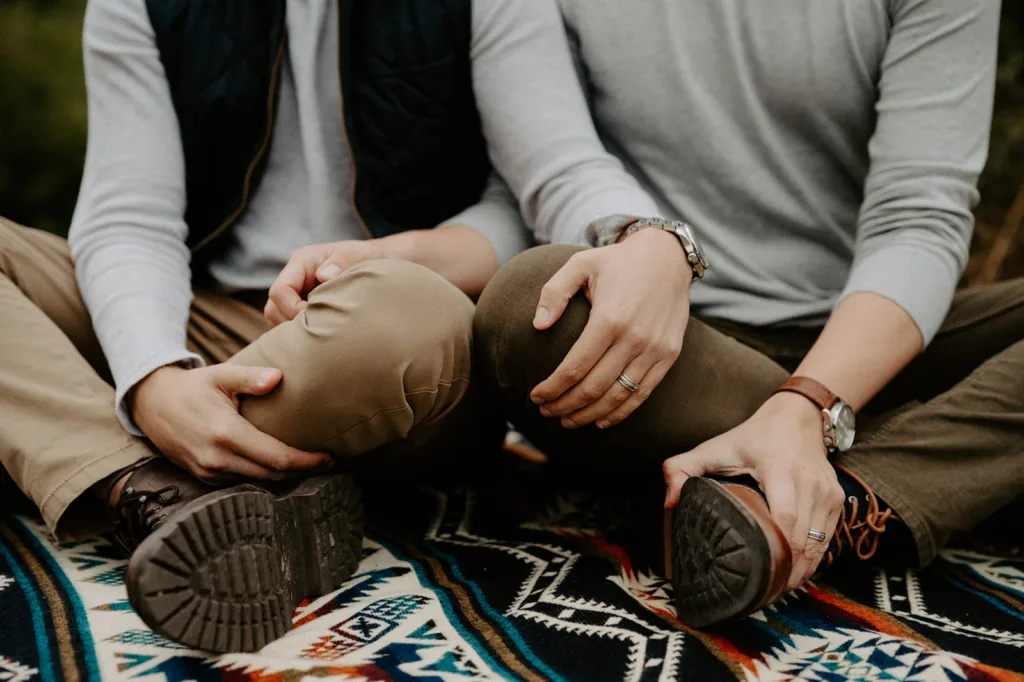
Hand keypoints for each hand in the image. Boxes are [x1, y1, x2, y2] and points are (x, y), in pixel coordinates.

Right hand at [132, 365, 332, 482]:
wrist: (152, 405)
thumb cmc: (192, 387)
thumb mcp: (220, 375)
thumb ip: (250, 377)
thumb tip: (279, 377)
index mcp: (225, 433)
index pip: (276, 457)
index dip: (306, 461)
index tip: (329, 458)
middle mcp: (217, 459)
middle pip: (272, 475)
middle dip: (303, 471)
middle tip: (328, 462)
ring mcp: (209, 472)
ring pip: (259, 482)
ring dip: (286, 477)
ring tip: (311, 465)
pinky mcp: (204, 477)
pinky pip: (242, 483)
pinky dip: (265, 477)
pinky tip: (282, 468)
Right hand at [265, 240, 379, 325]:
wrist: (378, 262)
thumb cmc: (366, 257)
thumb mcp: (355, 254)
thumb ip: (340, 262)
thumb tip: (324, 276)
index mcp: (301, 262)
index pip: (280, 290)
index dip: (292, 308)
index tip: (315, 318)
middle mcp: (294, 278)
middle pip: (273, 308)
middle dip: (291, 323)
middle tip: (318, 332)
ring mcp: (296, 293)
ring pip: (278, 318)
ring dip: (295, 331)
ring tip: (319, 336)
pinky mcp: (302, 307)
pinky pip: (290, 325)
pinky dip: (301, 334)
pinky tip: (321, 338)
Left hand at [530, 228, 690, 427]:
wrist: (668, 257)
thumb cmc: (618, 262)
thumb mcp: (580, 264)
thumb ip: (554, 292)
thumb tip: (538, 325)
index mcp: (610, 318)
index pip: (575, 367)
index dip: (552, 388)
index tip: (535, 396)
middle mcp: (634, 337)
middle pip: (593, 387)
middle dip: (565, 405)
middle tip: (545, 412)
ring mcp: (655, 349)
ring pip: (618, 396)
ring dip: (589, 414)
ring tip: (568, 420)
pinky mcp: (669, 354)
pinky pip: (643, 393)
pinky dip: (621, 412)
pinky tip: (601, 420)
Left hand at [662, 392, 844, 590]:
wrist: (797, 418)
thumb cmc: (752, 437)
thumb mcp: (714, 447)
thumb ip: (683, 468)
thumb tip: (670, 502)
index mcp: (780, 470)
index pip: (784, 519)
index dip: (774, 552)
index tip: (756, 576)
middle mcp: (810, 482)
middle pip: (803, 540)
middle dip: (784, 572)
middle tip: (760, 595)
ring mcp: (828, 492)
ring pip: (819, 545)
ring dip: (800, 572)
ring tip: (775, 591)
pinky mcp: (837, 500)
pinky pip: (827, 539)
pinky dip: (812, 560)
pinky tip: (793, 575)